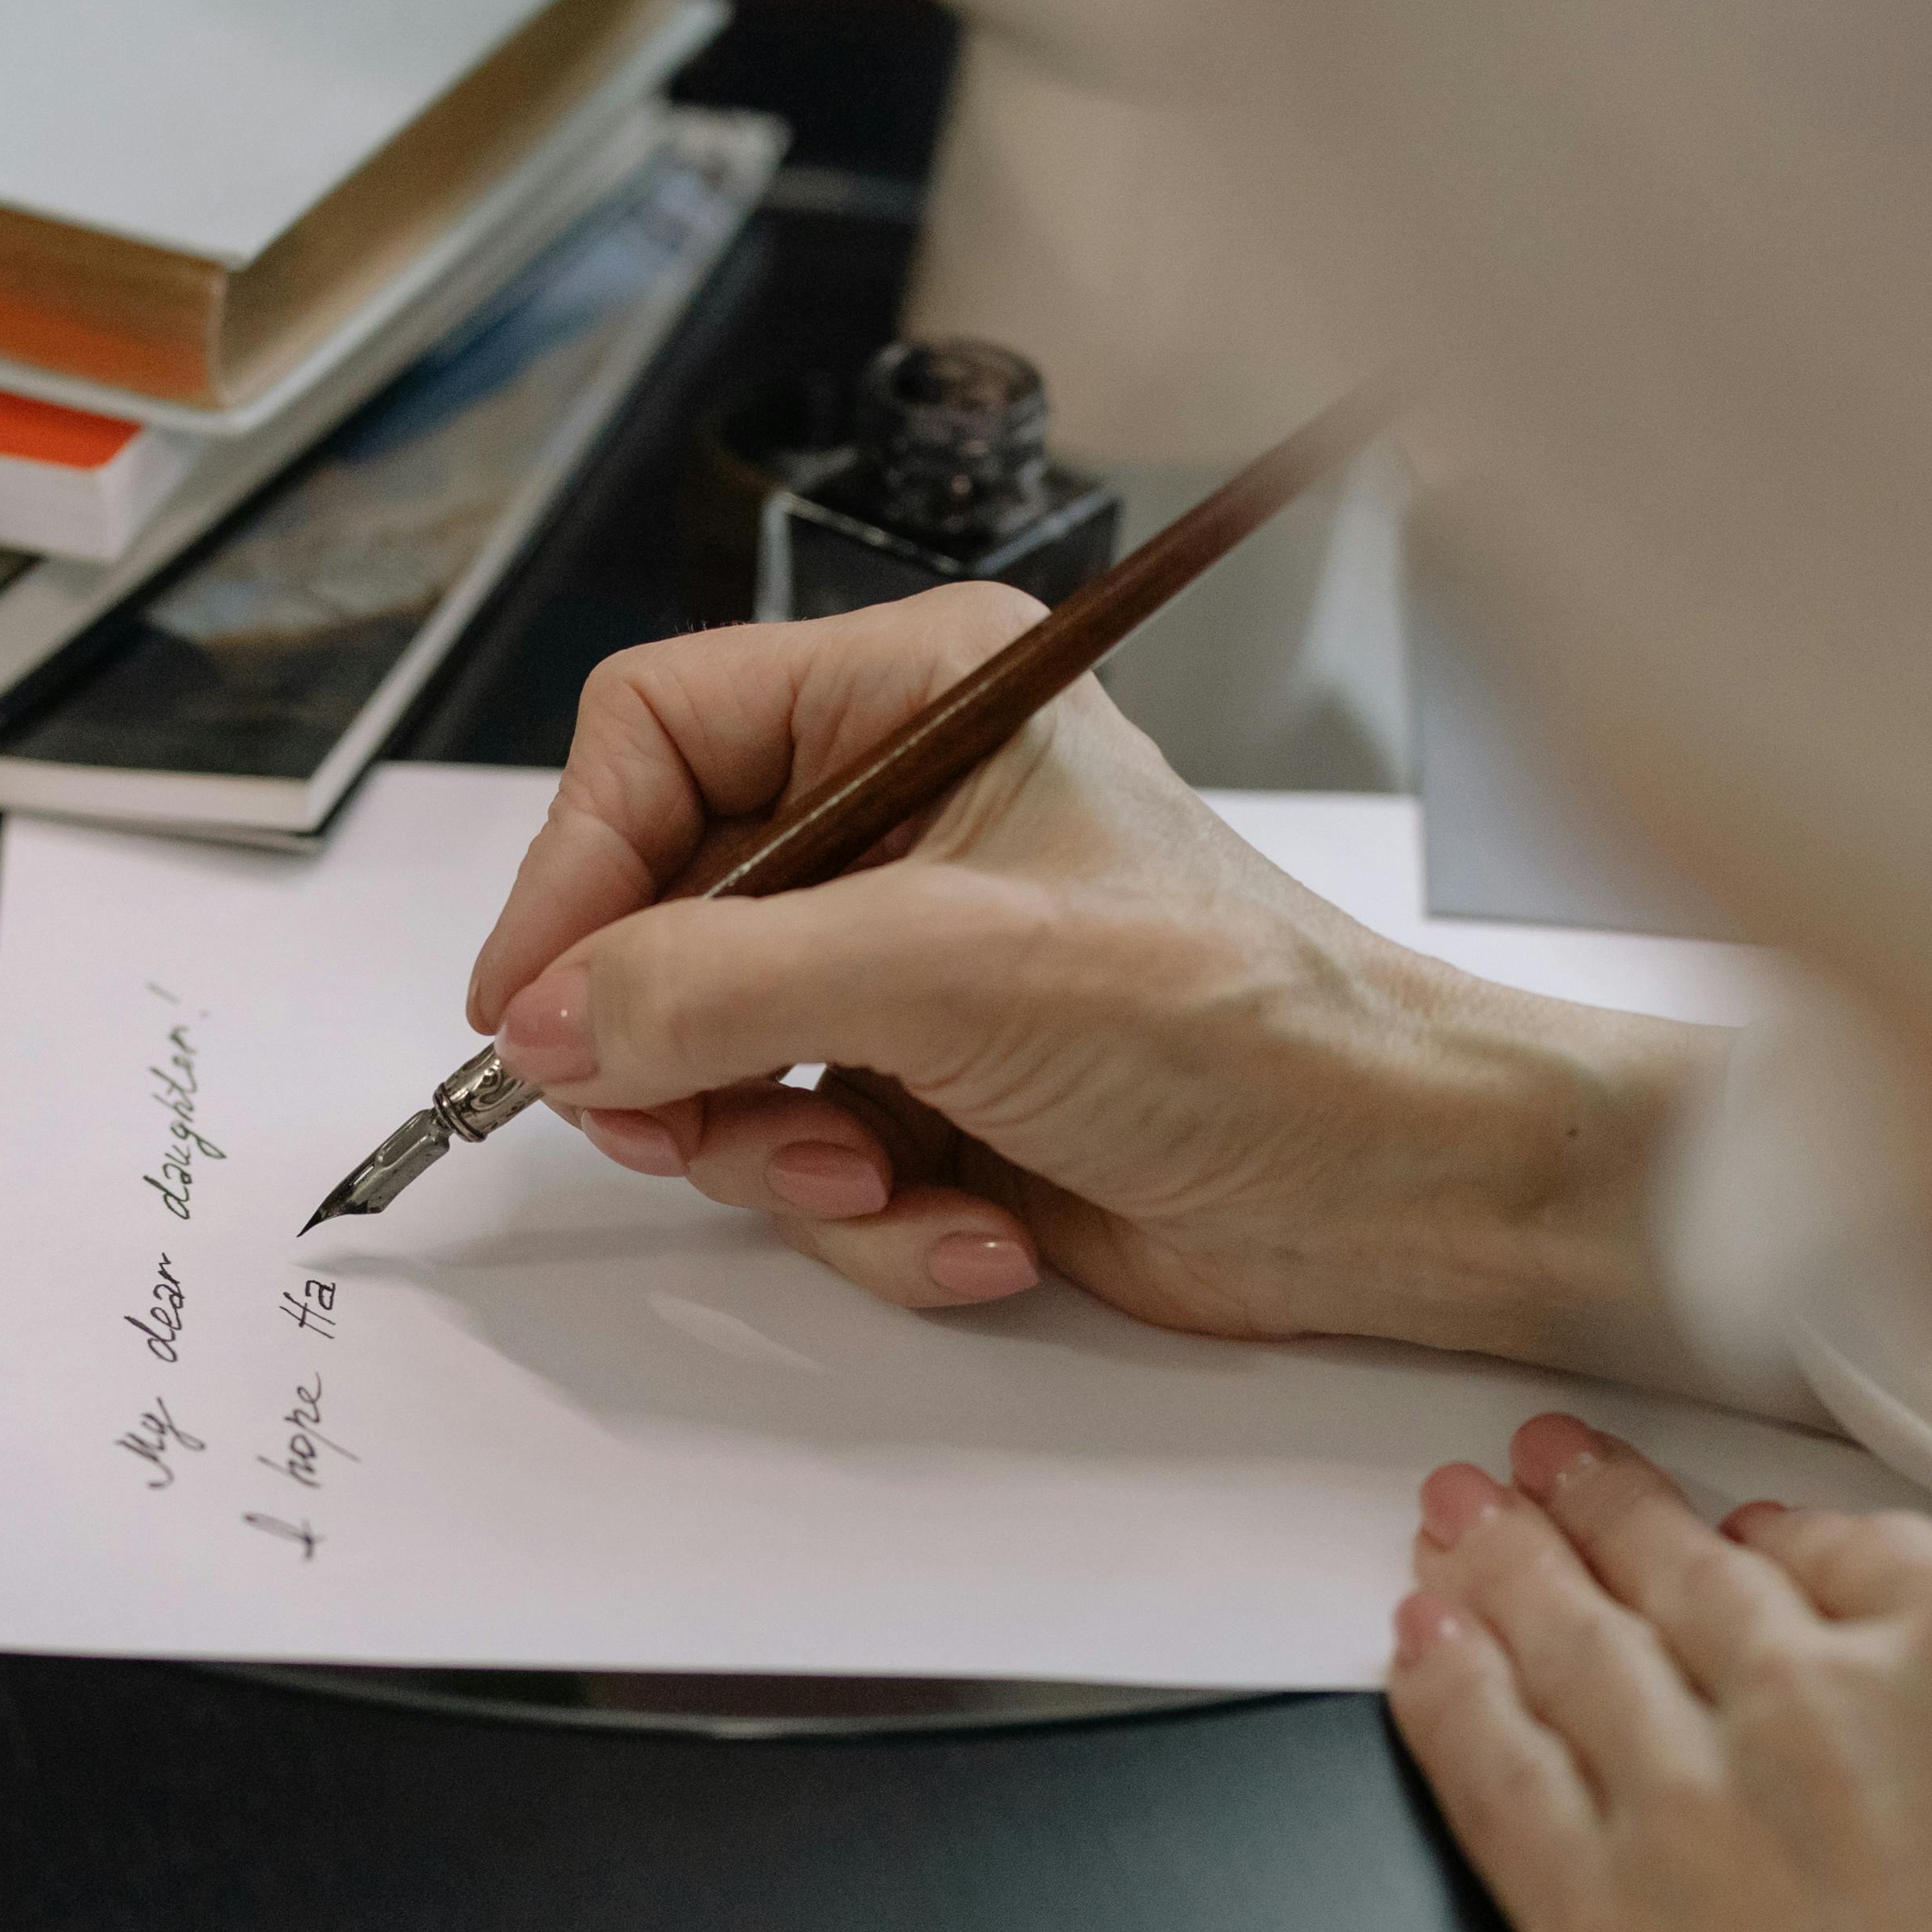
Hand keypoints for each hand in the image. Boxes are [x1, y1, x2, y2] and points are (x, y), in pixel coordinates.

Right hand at [463, 587, 1722, 1381]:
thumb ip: (721, 983)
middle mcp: (895, 822)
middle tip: (704, 1120)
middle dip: (683, 1050)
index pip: (651, 736)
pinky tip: (985, 1228)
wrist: (1397, 1187)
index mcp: (911, 703)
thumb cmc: (1250, 1024)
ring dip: (783, 1154)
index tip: (534, 1005)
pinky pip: (802, 1162)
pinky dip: (873, 1219)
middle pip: (654, 919)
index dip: (574, 870)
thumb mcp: (950, 971)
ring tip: (893, 1173)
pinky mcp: (930, 1098)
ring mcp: (906, 970)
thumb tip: (548, 1017)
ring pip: (711, 1066)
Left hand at [1387, 1415, 1931, 1931]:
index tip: (1766, 1534)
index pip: (1877, 1554)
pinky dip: (1442, 1690)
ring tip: (1465, 1519)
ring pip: (1573, 1642)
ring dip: (1509, 1567)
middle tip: (1556, 1471)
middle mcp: (1830, 1703)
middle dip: (1614, 1511)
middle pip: (1694, 1576)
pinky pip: (1489, 1768)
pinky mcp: (1596, 1926)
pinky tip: (1418, 1649)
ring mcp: (1696, 1805)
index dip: (1806, 1543)